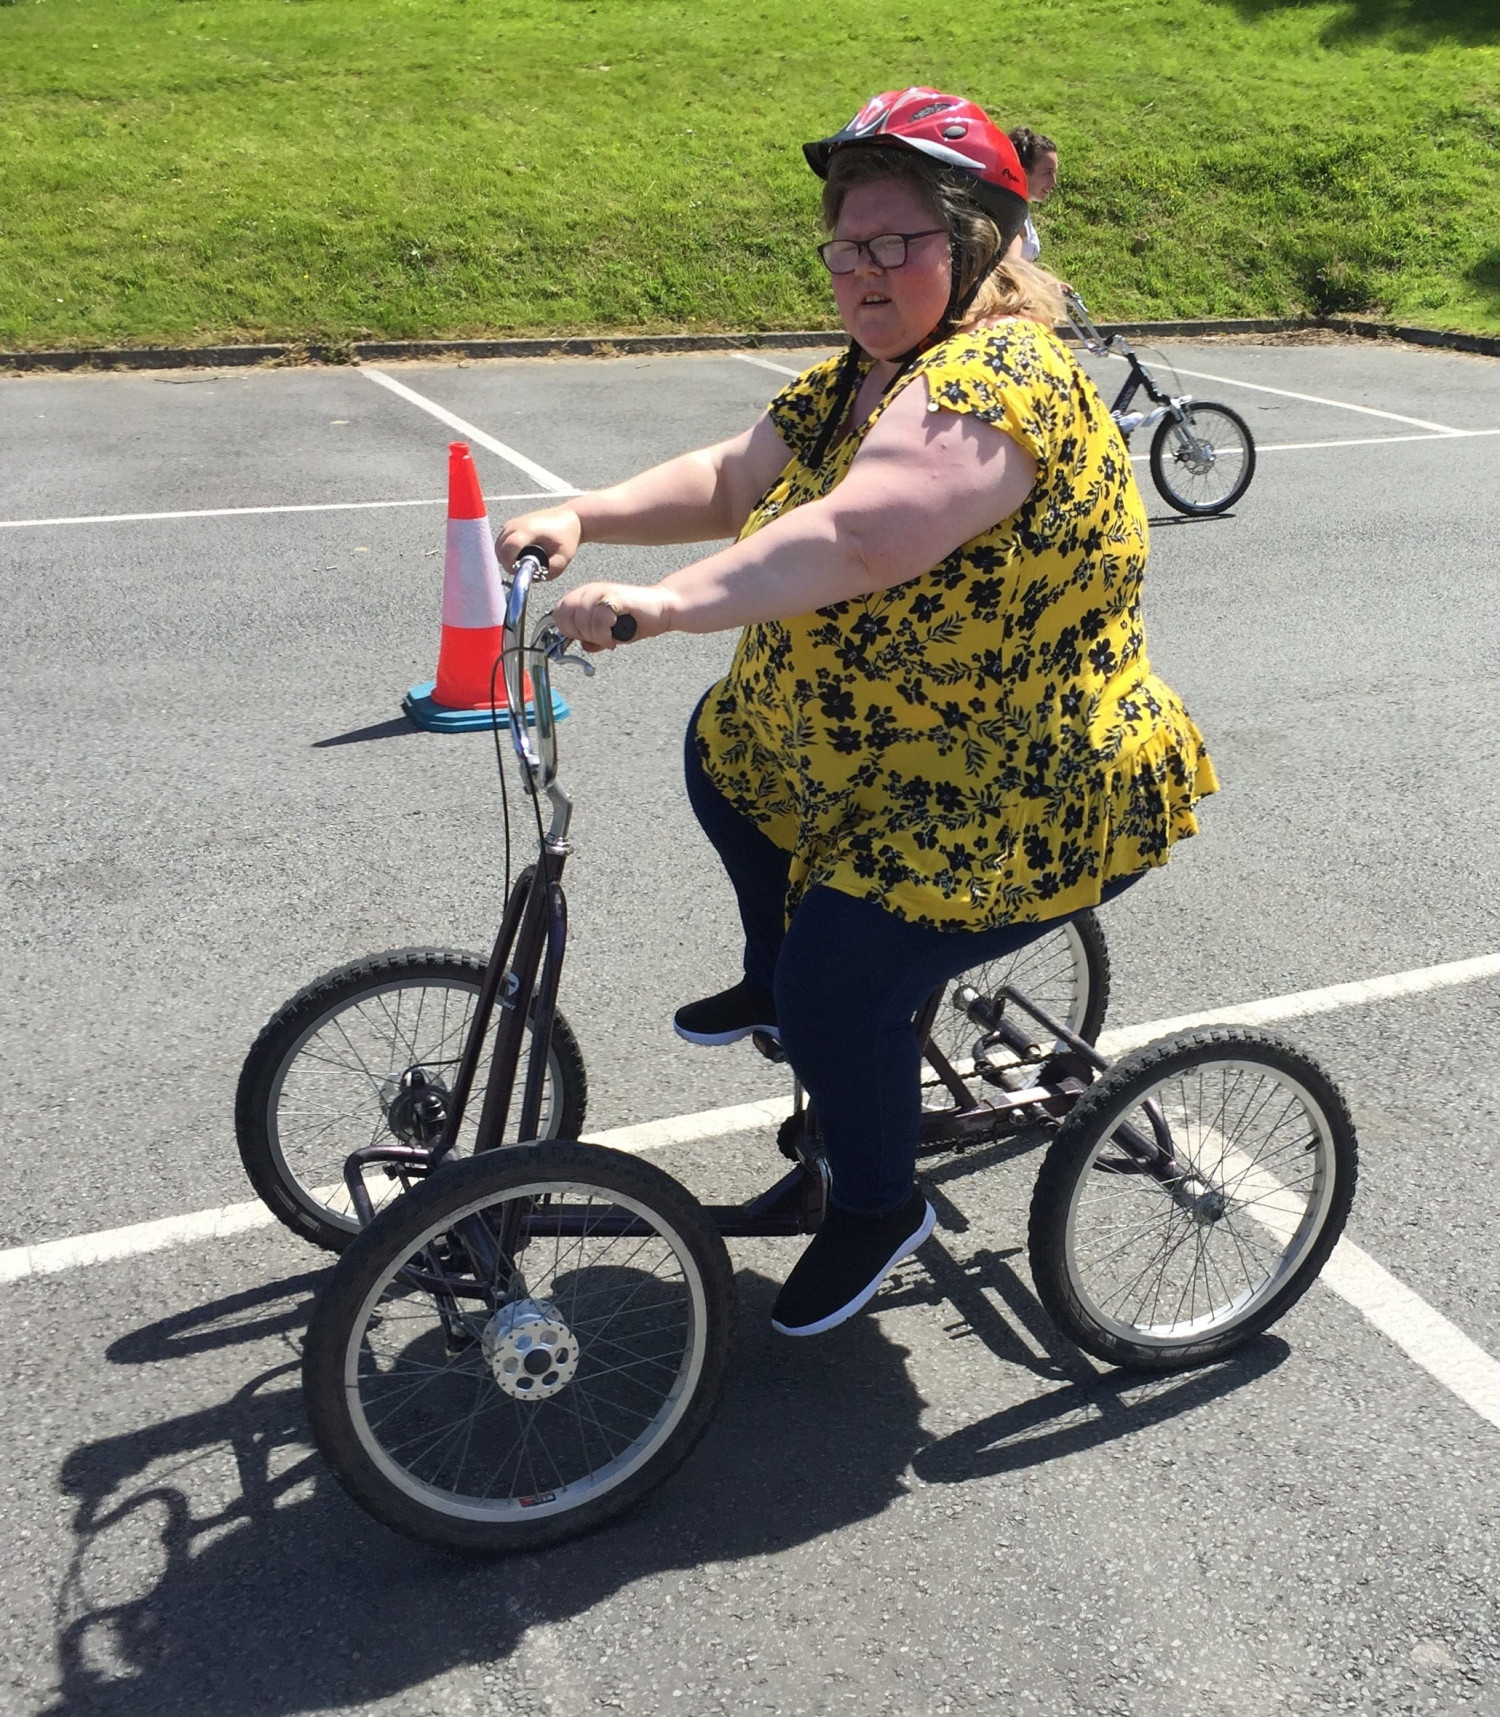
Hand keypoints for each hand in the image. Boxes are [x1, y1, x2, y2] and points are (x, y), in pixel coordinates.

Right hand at [496, 506, 581, 580]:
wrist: (569, 518)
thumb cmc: (567, 536)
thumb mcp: (564, 557)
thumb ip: (552, 571)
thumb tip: (534, 578)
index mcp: (528, 530)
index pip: (507, 549)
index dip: (509, 564)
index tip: (519, 572)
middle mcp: (516, 524)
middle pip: (499, 549)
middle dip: (507, 563)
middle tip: (522, 569)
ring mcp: (512, 523)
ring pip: (498, 546)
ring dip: (506, 558)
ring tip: (522, 562)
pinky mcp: (511, 524)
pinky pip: (500, 542)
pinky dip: (506, 551)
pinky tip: (519, 555)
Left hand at [550, 582, 678, 650]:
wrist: (663, 608)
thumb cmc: (637, 618)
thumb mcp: (609, 632)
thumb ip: (592, 638)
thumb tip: (583, 646)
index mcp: (585, 595)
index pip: (559, 612)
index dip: (567, 630)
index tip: (584, 639)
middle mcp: (591, 590)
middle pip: (566, 615)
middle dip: (579, 634)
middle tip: (597, 639)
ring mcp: (602, 591)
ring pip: (581, 619)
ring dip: (594, 637)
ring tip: (608, 640)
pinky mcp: (615, 597)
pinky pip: (599, 619)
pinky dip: (604, 635)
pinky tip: (613, 639)